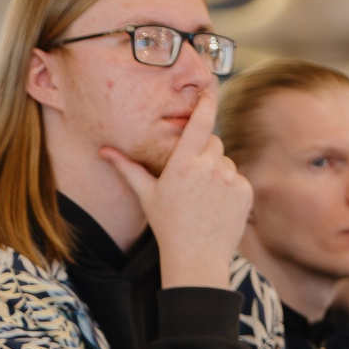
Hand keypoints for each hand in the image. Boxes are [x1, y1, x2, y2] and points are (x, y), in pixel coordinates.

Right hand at [100, 85, 252, 288]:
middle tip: (191, 175)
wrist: (197, 258)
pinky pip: (237, 177)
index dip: (206, 103)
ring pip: (225, 160)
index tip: (209, 90)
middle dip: (203, 150)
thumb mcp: (146, 195)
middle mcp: (208, 168)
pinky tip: (216, 204)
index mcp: (182, 165)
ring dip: (216, 169)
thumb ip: (127, 168)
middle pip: (212, 141)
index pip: (200, 123)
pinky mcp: (245, 191)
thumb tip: (103, 151)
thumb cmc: (167, 226)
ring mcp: (230, 179)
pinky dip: (229, 186)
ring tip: (203, 196)